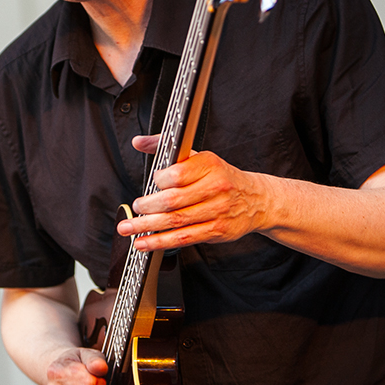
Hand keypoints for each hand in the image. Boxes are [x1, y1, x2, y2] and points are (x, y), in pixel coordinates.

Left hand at [117, 134, 266, 249]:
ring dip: (148, 227)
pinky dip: (161, 242)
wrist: (255, 199)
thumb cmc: (220, 177)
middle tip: (135, 208)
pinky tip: (144, 243)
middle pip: (174, 200)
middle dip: (148, 207)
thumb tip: (138, 141)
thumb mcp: (198, 156)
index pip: (178, 174)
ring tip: (128, 228)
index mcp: (209, 165)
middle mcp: (216, 188)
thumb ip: (165, 147)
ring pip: (176, 221)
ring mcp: (217, 211)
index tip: (151, 183)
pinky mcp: (217, 231)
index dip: (159, 181)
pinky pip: (184, 238)